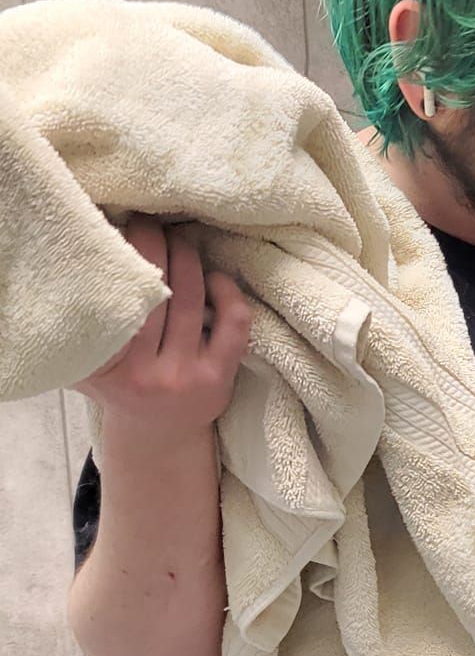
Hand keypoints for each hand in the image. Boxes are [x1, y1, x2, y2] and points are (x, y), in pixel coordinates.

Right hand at [74, 217, 251, 439]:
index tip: (116, 223)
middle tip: (148, 219)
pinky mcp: (219, 378)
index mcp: (105, 365)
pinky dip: (228, 291)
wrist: (157, 435)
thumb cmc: (118, 383)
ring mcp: (184, 376)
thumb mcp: (84, 361)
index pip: (111, 296)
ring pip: (191, 298)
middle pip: (153, 288)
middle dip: (152, 242)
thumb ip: (75, 324)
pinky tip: (215, 276)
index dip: (117, 252)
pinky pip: (233, 323)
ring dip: (186, 257)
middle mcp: (144, 374)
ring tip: (177, 238)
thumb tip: (60, 260)